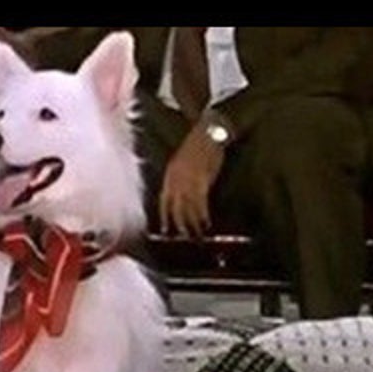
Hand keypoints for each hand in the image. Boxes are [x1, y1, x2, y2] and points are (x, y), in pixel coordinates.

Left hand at [160, 121, 226, 237]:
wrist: (208, 133)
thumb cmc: (199, 145)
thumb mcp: (183, 162)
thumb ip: (179, 178)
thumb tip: (182, 195)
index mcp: (170, 174)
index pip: (164, 201)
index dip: (164, 217)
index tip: (165, 231)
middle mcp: (175, 179)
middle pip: (175, 208)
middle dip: (178, 225)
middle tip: (183, 238)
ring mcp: (188, 180)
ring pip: (187, 208)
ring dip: (192, 224)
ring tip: (197, 236)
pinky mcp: (201, 180)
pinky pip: (200, 203)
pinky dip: (202, 215)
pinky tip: (206, 223)